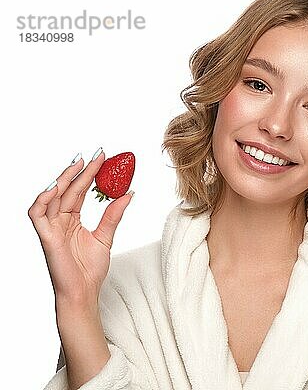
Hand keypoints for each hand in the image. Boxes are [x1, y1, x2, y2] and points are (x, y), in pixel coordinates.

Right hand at [28, 150, 133, 307]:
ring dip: (64, 179)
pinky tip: (56, 187)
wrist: (84, 292)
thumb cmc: (90, 269)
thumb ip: (113, 214)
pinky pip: (37, 214)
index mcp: (71, 220)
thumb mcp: (106, 236)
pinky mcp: (46, 237)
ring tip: (79, 165)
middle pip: (67, 190)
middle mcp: (59, 221)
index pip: (78, 191)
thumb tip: (128, 193)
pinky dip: (43, 199)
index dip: (89, 174)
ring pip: (52, 197)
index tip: (103, 158)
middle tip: (96, 155)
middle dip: (80, 171)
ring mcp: (51, 228)